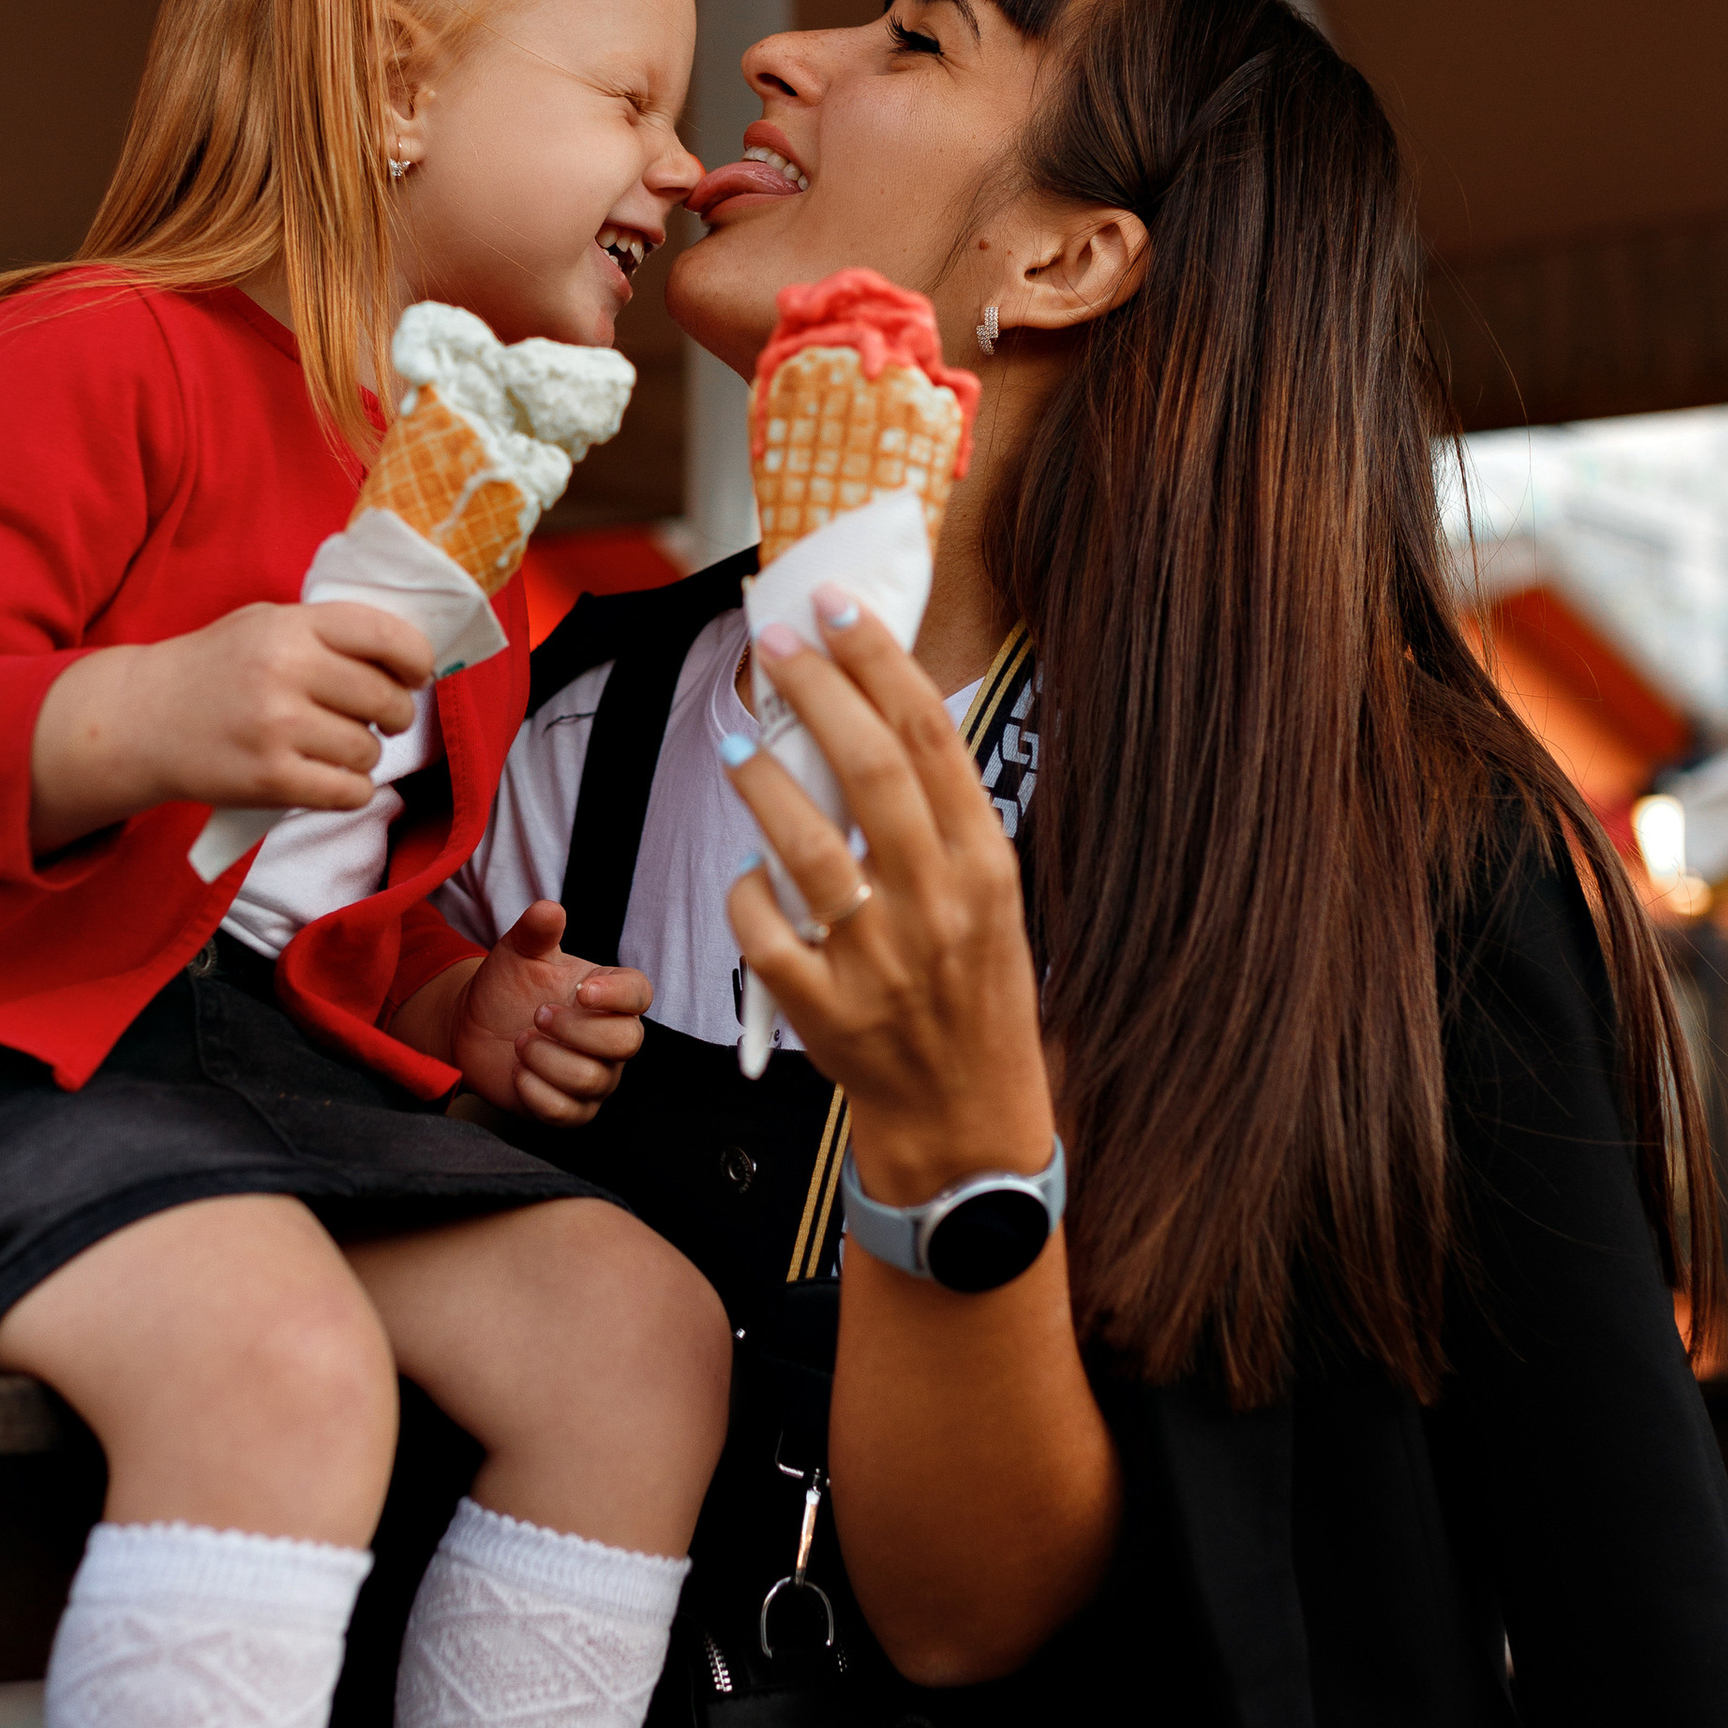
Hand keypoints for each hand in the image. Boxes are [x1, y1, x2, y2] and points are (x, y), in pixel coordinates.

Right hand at [30, 598, 432, 851]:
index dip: (417, 661)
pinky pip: (349, 792)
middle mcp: (286, 671)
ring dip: (365, 756)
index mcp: (292, 625)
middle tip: (380, 720)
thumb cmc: (215, 667)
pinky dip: (352, 791)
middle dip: (396, 715)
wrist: (141, 717)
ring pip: (369, 751)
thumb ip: (327, 631)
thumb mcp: (265, 623)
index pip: (386, 637)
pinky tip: (332, 780)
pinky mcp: (270, 778)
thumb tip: (406, 658)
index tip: (415, 676)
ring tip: (337, 748)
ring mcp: (277, 727)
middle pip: (386, 700)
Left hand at [444, 902, 651, 1124]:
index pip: (639, 995)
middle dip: (577, 1031)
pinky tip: (517, 1072)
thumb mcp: (518, 952)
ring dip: (548, 1060)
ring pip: (594, 1079)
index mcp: (608, 995)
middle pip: (627, 1042)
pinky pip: (567, 1112)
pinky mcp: (571, 1110)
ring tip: (519, 1042)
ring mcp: (595, 1077)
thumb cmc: (507, 987)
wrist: (473, 1028)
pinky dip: (536, 1092)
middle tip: (536, 1015)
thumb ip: (535, 931)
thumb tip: (549, 909)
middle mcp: (610, 1038)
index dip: (618, 996)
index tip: (583, 991)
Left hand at [722, 590, 1053, 1204]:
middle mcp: (939, 906)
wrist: (968, 1120)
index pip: (933, 739)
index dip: (880, 662)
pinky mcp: (825, 1011)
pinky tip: (746, 869)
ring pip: (807, 847)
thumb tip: (884, 712)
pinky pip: (764, 929)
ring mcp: (880, 961)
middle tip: (776, 641)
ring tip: (738, 740)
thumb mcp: (990, 899)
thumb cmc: (972, 994)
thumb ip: (944, 820)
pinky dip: (746, 889)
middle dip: (818, 692)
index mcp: (986, 866)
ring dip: (762, 780)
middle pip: (873, 771)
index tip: (838, 607)